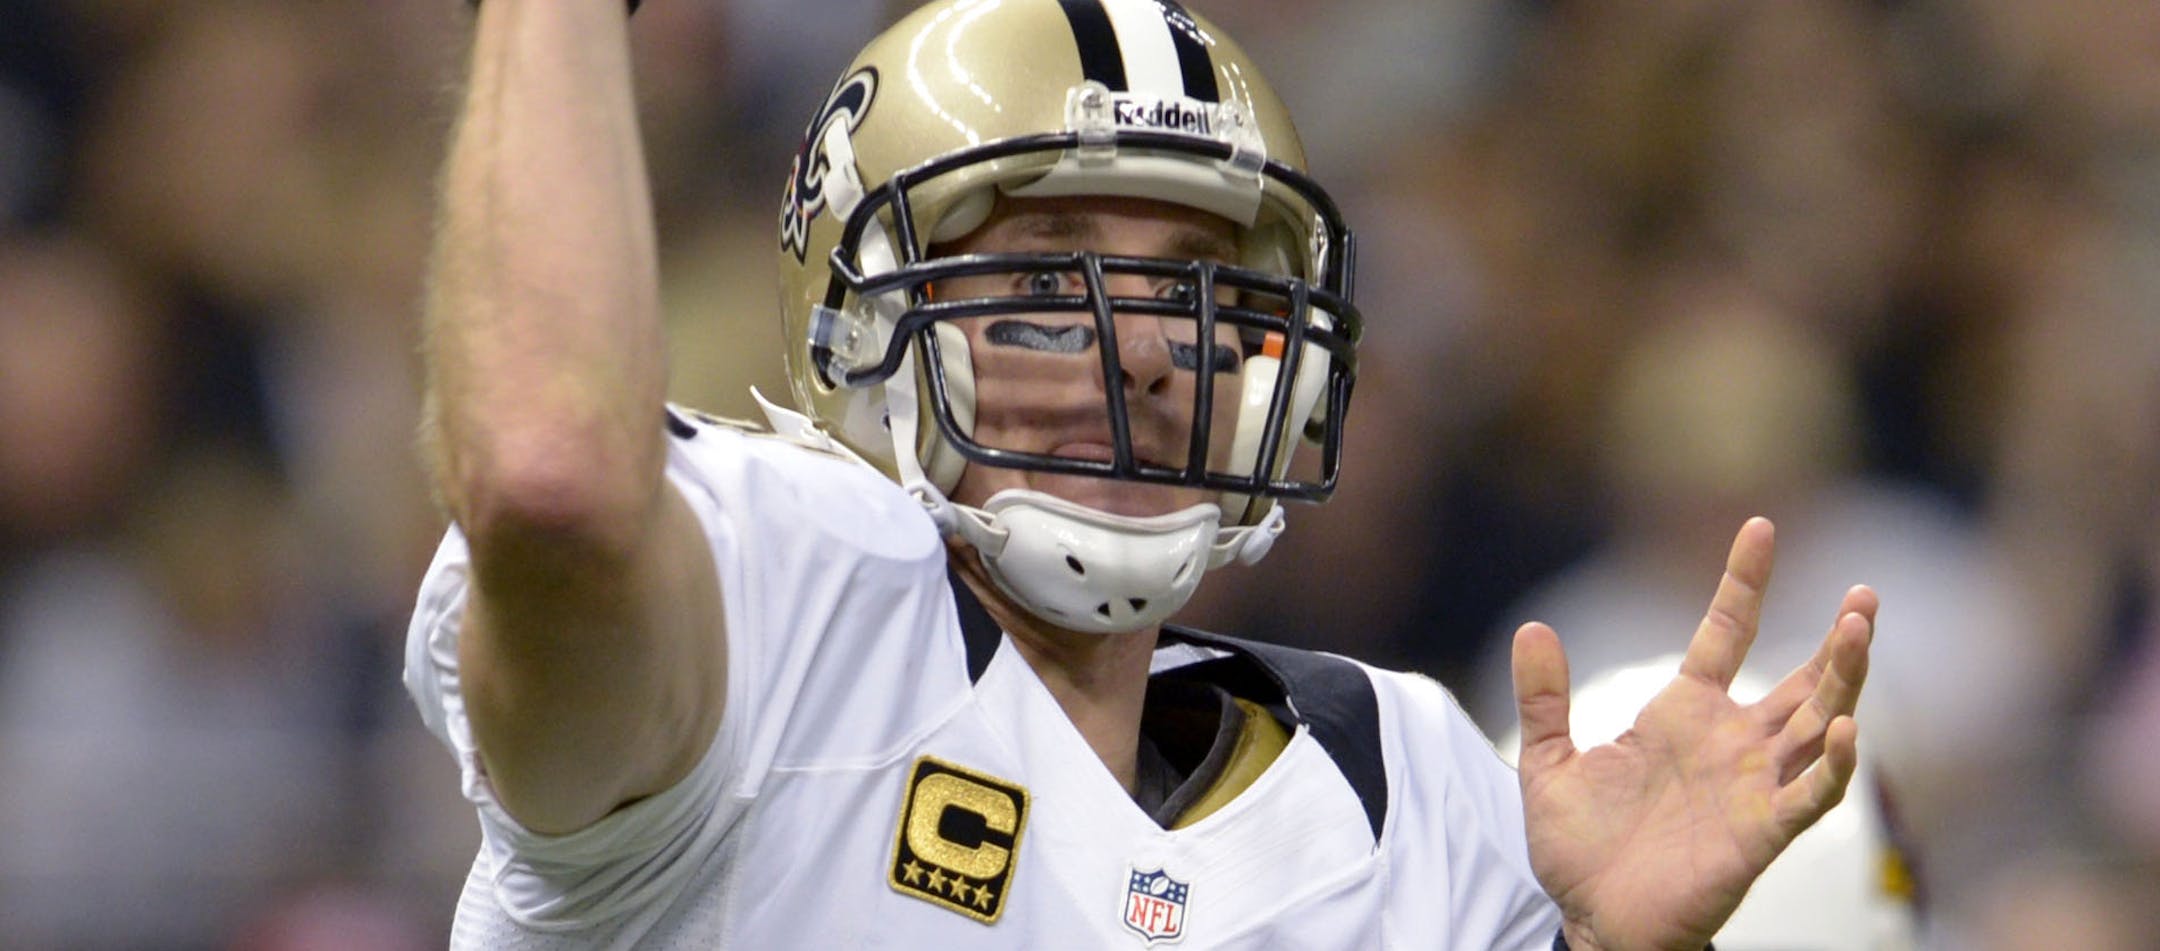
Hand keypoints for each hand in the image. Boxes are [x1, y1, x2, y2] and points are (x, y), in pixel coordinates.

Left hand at [1511, 517, 1874, 950]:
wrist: (1592, 921)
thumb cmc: (1580, 849)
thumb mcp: (1548, 762)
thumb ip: (1543, 698)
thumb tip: (1533, 628)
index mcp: (1683, 714)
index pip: (1726, 633)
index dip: (1744, 582)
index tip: (1760, 527)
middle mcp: (1731, 743)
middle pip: (1800, 678)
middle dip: (1838, 638)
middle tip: (1866, 593)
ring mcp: (1751, 786)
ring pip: (1816, 724)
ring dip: (1843, 682)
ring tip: (1861, 630)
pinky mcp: (1759, 833)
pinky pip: (1808, 794)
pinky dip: (1830, 764)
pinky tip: (1844, 728)